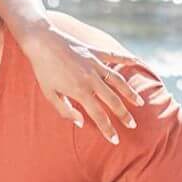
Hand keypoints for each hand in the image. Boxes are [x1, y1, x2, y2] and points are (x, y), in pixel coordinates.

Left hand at [17, 23, 145, 144]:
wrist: (42, 42)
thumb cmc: (44, 70)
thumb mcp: (49, 94)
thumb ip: (65, 110)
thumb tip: (81, 123)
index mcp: (80, 91)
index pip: (98, 115)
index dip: (107, 129)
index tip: (115, 139)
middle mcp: (92, 79)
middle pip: (113, 100)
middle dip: (123, 114)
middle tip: (132, 125)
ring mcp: (95, 64)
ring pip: (118, 81)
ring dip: (130, 92)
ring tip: (139, 102)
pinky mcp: (95, 51)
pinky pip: (114, 56)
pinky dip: (127, 58)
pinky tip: (138, 62)